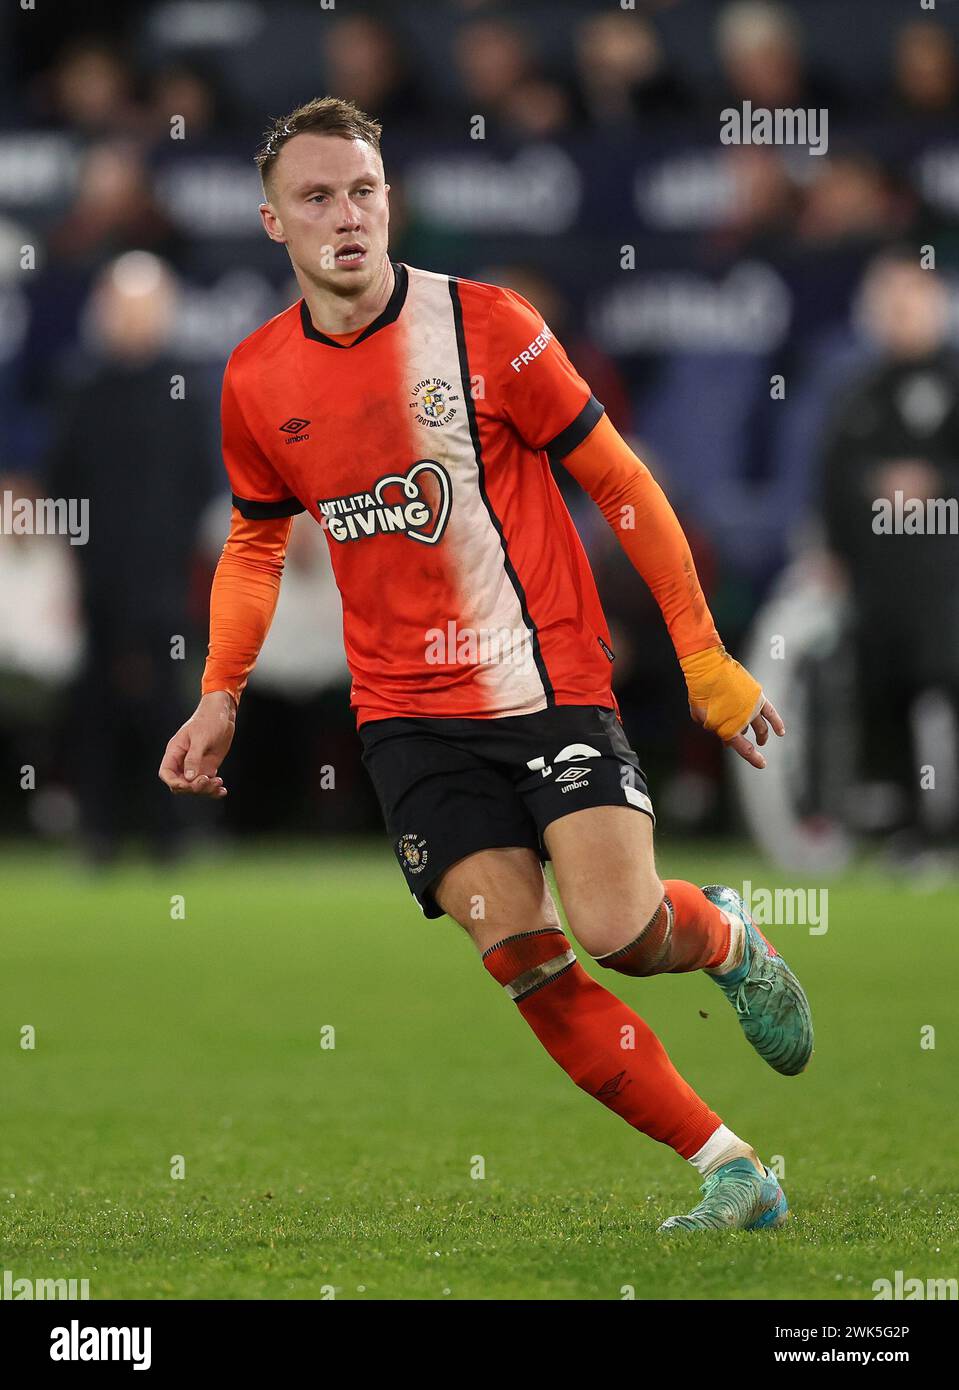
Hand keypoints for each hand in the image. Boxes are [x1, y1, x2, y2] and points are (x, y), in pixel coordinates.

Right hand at [158, 691, 235, 796]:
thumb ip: (193, 758)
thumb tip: (189, 777)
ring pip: (194, 786)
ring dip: (206, 789)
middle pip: (181, 784)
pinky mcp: (207, 767)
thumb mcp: (200, 738)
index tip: (188, 784)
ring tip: (219, 783)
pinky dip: (214, 790)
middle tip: (208, 780)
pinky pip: (207, 784)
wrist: (223, 714)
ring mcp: (195, 765)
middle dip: (193, 787)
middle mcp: (183, 761)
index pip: (166, 773)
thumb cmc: (208, 720)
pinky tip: (222, 791)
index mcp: (175, 751)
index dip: (174, 782)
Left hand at [681, 646, 785, 768]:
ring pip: (761, 725)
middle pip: (749, 735)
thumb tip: (718, 729)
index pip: (743, 748)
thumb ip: (710, 726)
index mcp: (728, 727)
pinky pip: (771, 713)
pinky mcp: (758, 696)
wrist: (709, 668)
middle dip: (750, 743)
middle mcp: (743, 720)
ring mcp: (752, 707)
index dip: (753, 758)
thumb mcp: (699, 715)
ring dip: (762, 734)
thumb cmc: (700, 692)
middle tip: (752, 746)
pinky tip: (781, 732)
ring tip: (762, 739)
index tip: (762, 764)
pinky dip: (777, 722)